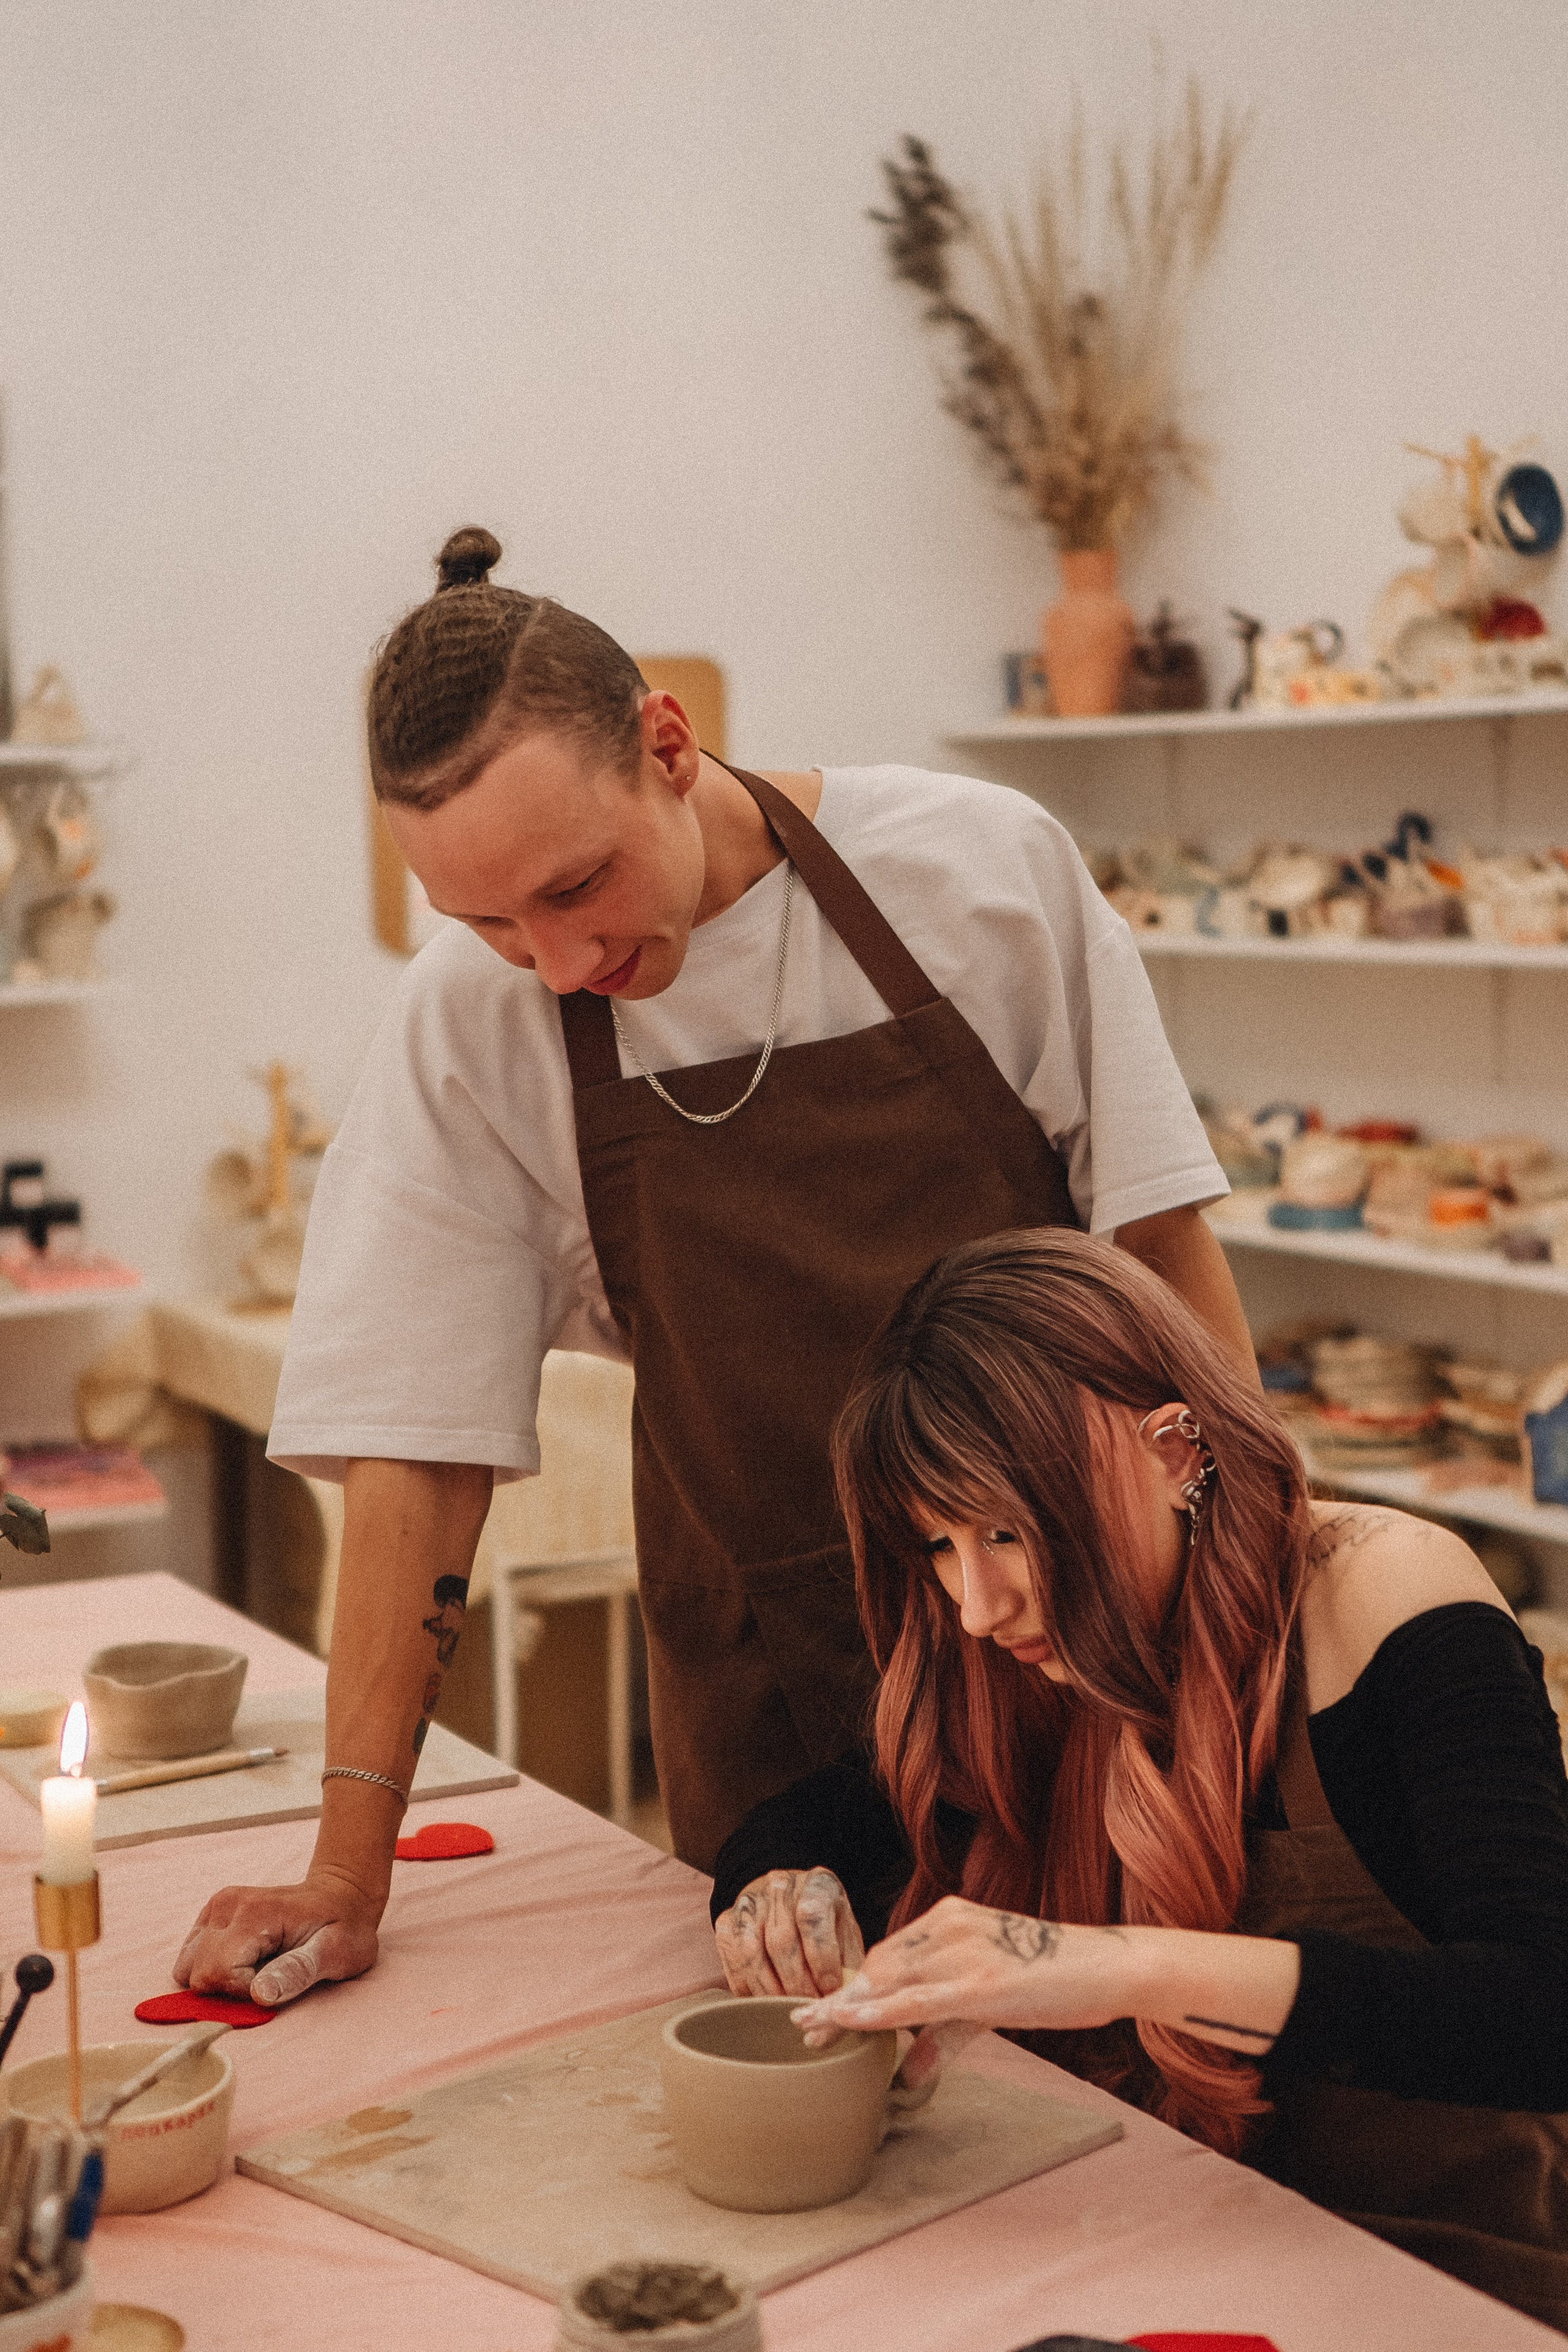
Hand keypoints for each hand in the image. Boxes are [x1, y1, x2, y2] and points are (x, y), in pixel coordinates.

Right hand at [174, 1867, 382, 2006]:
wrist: (340, 1897)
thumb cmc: (342, 1929)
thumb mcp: (335, 1953)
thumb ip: (297, 1972)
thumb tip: (260, 1994)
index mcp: (254, 1913)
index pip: (218, 1973)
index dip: (244, 1992)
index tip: (276, 1981)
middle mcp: (227, 1905)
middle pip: (199, 1973)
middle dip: (230, 1988)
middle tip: (269, 1975)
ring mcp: (216, 1907)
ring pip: (188, 1967)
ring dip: (218, 1979)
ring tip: (257, 1968)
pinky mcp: (211, 1914)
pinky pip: (191, 1956)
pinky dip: (212, 1968)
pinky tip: (244, 1961)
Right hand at [714, 1867, 864, 1999]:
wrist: (789, 1900)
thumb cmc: (824, 1925)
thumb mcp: (845, 1934)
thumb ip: (848, 1964)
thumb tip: (844, 2002)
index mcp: (816, 1884)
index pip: (812, 1918)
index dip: (821, 1960)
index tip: (829, 1990)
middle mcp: (779, 1886)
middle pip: (781, 1940)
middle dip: (797, 1984)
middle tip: (809, 2008)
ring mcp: (748, 1903)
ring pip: (752, 1954)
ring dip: (771, 1991)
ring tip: (788, 2009)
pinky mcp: (726, 1923)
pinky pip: (733, 1964)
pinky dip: (750, 1990)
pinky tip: (766, 2002)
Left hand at [789, 1895, 1135, 2039]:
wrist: (1109, 1966)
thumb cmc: (1056, 1980)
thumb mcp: (991, 2004)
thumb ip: (945, 2035)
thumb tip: (907, 2073)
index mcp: (950, 1918)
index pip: (887, 1954)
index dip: (853, 1985)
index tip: (821, 2010)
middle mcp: (949, 1925)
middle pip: (879, 1965)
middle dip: (842, 1998)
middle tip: (807, 2028)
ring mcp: (964, 1951)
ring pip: (890, 1979)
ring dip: (849, 2006)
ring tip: (816, 2031)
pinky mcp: (980, 1982)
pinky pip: (917, 2000)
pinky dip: (878, 2011)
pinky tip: (849, 2022)